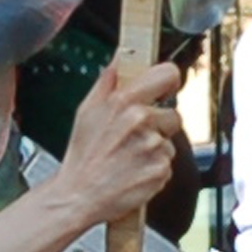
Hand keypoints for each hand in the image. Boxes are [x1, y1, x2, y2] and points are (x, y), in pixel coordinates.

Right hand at [50, 57, 186, 230]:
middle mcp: (141, 121)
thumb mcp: (87, 111)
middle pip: (172, 115)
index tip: (167, 87)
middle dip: (158, 126)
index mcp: (124, 102)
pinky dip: (154, 169)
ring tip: (129, 159)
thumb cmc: (82, 156)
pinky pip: (167, 164)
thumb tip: (120, 56)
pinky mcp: (160, 170)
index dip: (169, 81)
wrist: (78, 196)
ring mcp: (153, 147)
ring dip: (154, 150)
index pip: (167, 74)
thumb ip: (108, 81)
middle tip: (133, 139)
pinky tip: (134, 172)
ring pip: (169, 142)